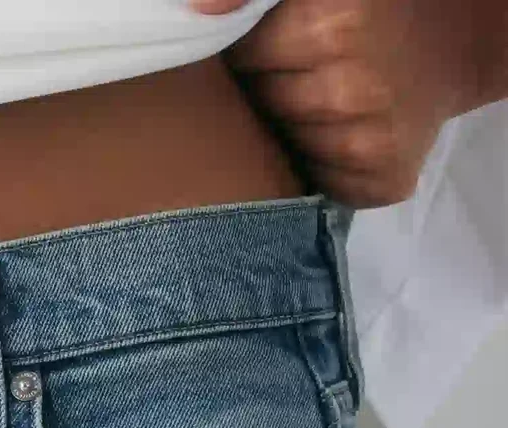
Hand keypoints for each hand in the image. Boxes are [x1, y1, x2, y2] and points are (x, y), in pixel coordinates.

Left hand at [188, 0, 490, 206]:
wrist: (451, 42)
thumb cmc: (370, 11)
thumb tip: (201, 13)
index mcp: (332, 27)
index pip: (245, 58)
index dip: (255, 52)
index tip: (280, 44)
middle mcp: (354, 89)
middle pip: (265, 108)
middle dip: (273, 92)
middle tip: (305, 73)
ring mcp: (372, 142)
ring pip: (288, 151)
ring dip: (296, 131)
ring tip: (326, 103)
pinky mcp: (386, 179)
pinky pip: (322, 185)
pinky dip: (324, 166)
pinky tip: (344, 137)